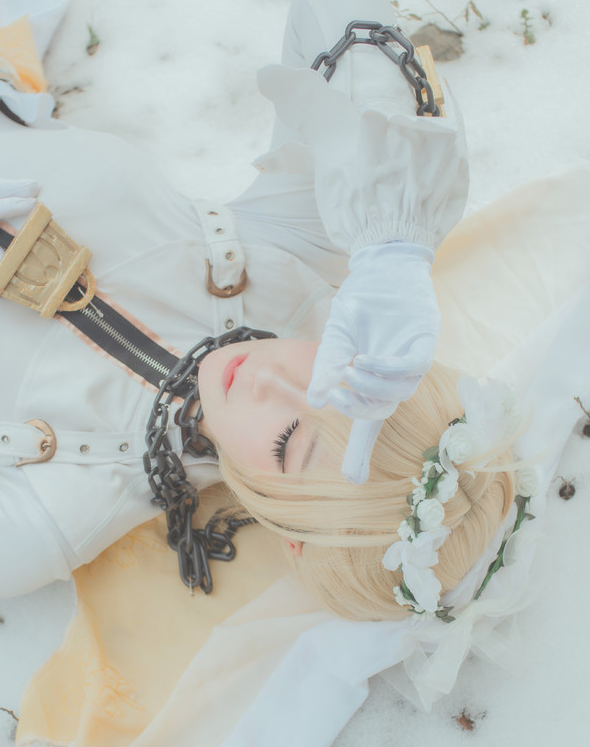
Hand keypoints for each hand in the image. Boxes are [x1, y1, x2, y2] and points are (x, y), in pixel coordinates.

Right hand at [307, 242, 439, 483]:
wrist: (382, 265)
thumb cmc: (361, 304)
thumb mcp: (336, 337)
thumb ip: (328, 366)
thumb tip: (319, 401)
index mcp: (374, 382)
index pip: (367, 423)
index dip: (360, 453)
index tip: (353, 481)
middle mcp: (395, 379)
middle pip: (380, 410)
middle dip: (356, 408)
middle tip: (336, 394)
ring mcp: (413, 362)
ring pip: (397, 393)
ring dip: (370, 387)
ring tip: (348, 369)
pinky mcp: (426, 343)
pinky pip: (411, 368)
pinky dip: (386, 369)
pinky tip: (364, 360)